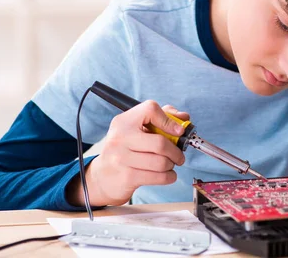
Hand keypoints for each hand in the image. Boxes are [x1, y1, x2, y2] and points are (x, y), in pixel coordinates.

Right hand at [67, 101, 187, 206]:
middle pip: (160, 143)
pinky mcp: (127, 177)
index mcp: (124, 121)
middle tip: (179, 155)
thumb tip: (183, 117)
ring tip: (170, 164)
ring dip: (172, 165)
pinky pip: (158, 177)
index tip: (178, 131)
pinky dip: (169, 177)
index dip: (169, 120)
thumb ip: (161, 117)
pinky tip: (167, 174)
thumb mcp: (136, 128)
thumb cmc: (126, 149)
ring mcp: (121, 158)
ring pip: (161, 162)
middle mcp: (120, 137)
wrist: (103, 176)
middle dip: (176, 151)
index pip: (150, 110)